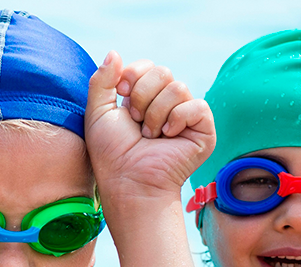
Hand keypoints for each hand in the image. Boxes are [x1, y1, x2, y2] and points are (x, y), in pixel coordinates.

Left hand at [84, 52, 214, 208]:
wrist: (129, 181)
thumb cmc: (112, 153)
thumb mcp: (97, 112)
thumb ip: (102, 81)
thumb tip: (114, 52)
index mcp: (145, 96)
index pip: (147, 66)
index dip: (132, 77)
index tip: (122, 97)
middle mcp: (167, 103)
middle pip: (163, 71)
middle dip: (143, 97)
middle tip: (137, 123)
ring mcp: (186, 115)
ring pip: (178, 87)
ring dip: (156, 114)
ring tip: (150, 135)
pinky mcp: (203, 129)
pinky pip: (197, 105)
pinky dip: (178, 120)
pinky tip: (168, 138)